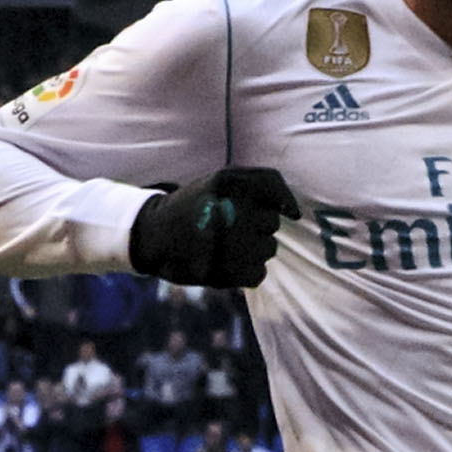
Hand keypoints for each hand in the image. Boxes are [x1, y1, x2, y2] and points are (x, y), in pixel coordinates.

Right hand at [128, 166, 300, 289]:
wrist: (156, 233)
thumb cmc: (199, 204)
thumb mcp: (226, 178)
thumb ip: (266, 182)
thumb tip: (295, 214)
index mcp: (234, 185)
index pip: (276, 194)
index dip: (275, 203)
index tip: (267, 210)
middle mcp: (236, 211)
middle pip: (272, 224)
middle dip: (256, 226)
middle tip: (227, 226)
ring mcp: (233, 243)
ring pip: (269, 249)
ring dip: (252, 249)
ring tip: (224, 244)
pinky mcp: (229, 271)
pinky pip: (259, 273)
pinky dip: (245, 272)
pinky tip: (226, 263)